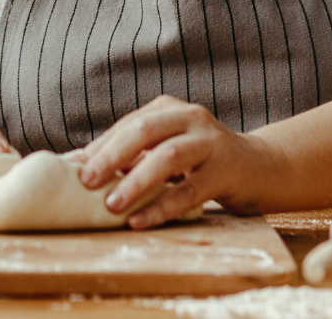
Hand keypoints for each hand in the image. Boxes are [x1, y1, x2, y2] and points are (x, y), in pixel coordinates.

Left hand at [76, 96, 285, 226]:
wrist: (261, 168)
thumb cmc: (200, 161)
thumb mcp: (166, 150)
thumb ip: (131, 155)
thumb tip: (76, 167)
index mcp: (168, 110)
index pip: (126, 126)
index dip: (98, 147)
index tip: (71, 170)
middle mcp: (190, 118)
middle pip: (144, 131)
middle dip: (111, 156)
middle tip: (86, 181)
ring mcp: (211, 143)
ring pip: (168, 156)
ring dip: (136, 181)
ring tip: (111, 204)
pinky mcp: (227, 171)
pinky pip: (190, 190)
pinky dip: (162, 206)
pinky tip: (140, 220)